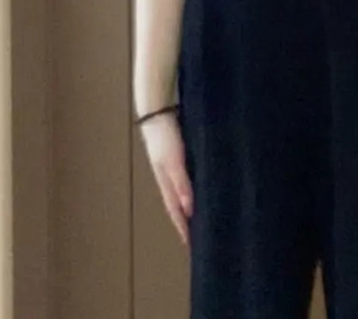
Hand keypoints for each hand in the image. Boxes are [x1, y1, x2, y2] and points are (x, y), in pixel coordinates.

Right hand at [139, 112, 192, 245]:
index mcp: (166, 181)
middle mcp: (169, 176)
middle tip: (197, 238)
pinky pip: (187, 177)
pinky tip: (201, 186)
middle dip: (186, 221)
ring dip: (189, 205)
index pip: (176, 211)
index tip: (192, 247)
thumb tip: (189, 210)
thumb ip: (182, 183)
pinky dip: (192, 187)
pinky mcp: (178, 154)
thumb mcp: (173, 160)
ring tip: (200, 217)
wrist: (157, 109)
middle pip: (178, 204)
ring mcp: (172, 165)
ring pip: (183, 191)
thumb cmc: (164, 136)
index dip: (183, 228)